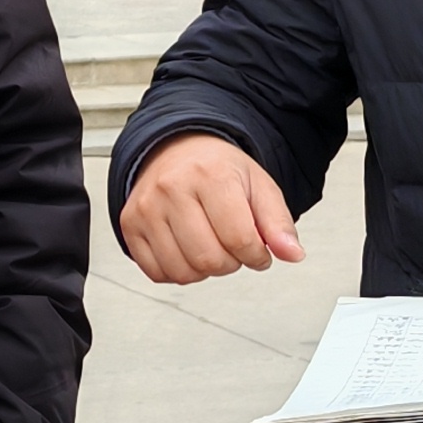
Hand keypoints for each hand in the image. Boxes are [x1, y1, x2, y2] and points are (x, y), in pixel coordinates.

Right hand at [119, 136, 304, 283]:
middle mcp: (172, 188)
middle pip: (209, 260)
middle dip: (230, 263)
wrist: (175, 150)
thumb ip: (278, 223)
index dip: (256, 256)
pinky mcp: (130, 225)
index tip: (257, 252)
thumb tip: (292, 254)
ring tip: (209, 245)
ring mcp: (147, 208)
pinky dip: (177, 271)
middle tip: (231, 246)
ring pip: (183, 272)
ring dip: (204, 270)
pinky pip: (157, 272)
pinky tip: (186, 249)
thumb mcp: (258, 186)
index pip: (239, 239)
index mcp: (209, 175)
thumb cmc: (216, 169)